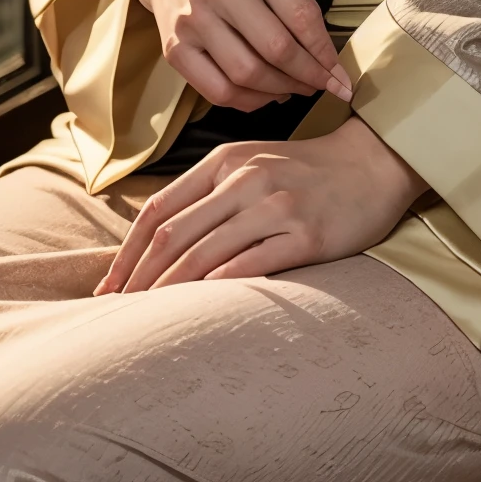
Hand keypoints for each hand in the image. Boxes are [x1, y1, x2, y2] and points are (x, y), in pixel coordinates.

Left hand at [94, 119, 427, 292]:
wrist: (374, 163)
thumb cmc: (306, 172)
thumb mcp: (253, 166)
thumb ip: (211, 194)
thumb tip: (160, 240)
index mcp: (225, 161)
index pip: (159, 209)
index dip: (127, 251)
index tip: (107, 285)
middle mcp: (244, 179)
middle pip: (174, 233)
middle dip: (139, 277)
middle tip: (117, 311)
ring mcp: (275, 206)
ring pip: (205, 252)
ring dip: (169, 289)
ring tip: (148, 319)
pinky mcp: (305, 234)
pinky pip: (250, 265)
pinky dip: (216, 288)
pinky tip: (197, 309)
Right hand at [122, 0, 352, 112]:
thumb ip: (296, 4)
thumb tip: (325, 61)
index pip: (302, 16)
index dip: (326, 54)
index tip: (340, 75)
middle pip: (277, 49)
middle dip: (308, 77)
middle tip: (322, 86)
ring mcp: (194, 19)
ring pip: (248, 74)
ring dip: (280, 90)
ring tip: (293, 89)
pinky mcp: (175, 48)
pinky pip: (219, 91)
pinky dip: (249, 101)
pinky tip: (263, 94)